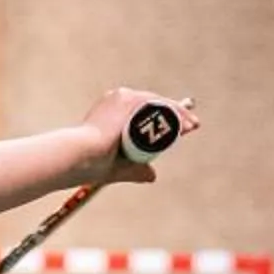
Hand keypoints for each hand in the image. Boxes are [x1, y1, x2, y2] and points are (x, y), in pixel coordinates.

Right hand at [75, 88, 199, 186]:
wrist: (81, 156)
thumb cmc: (92, 164)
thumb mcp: (123, 165)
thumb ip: (137, 169)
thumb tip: (152, 176)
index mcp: (112, 111)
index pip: (144, 111)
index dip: (165, 118)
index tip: (181, 127)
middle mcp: (118, 99)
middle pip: (154, 104)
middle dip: (176, 114)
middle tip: (192, 125)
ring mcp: (123, 97)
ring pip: (158, 103)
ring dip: (178, 114)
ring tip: (192, 126)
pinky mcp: (128, 99)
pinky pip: (157, 104)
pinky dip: (173, 113)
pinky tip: (185, 123)